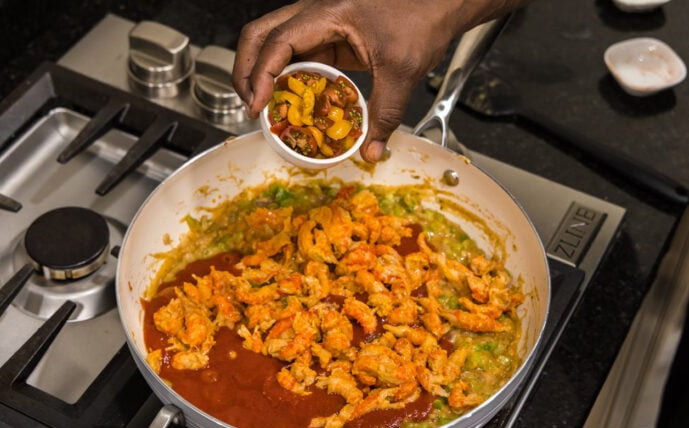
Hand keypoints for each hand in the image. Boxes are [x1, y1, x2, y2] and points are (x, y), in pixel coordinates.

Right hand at [232, 0, 527, 161]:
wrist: (441, 1)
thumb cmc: (423, 16)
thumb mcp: (402, 70)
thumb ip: (385, 113)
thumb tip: (371, 151)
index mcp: (327, 12)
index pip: (278, 42)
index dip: (260, 75)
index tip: (256, 106)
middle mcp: (316, 13)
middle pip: (260, 35)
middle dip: (246, 71)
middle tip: (250, 107)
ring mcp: (321, 23)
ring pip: (274, 43)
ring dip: (263, 73)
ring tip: (264, 107)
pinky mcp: (331, 36)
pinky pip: (299, 56)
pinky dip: (289, 78)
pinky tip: (295, 102)